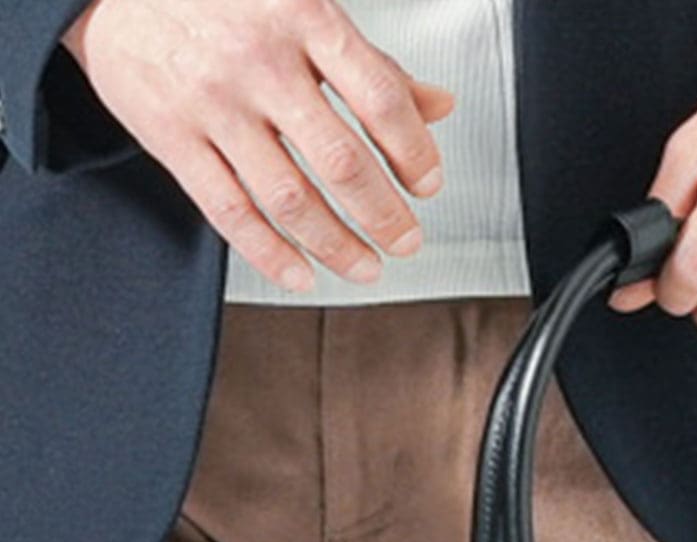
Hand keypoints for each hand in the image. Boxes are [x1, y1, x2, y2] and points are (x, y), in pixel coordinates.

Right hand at [59, 0, 455, 291]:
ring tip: (366, 266)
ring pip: (290, 198)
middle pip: (341, 162)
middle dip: (384, 216)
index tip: (428, 185)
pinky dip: (273, 255)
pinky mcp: (172, 137)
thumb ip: (371, 64)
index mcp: (303, 16)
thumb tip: (441, 105)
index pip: (380, 99)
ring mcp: (213, 102)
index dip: (415, 153)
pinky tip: (303, 275)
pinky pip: (231, 213)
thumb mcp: (303, 9)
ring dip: (338, 246)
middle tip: (407, 241)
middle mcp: (259, 60)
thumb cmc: (223, 1)